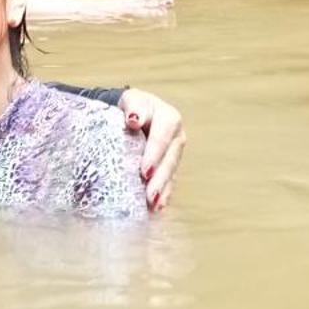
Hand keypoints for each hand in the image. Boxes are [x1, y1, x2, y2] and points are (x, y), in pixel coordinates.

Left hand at [117, 87, 183, 210]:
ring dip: (163, 190)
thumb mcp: (132, 100)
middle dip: (160, 179)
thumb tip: (133, 120)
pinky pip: (169, 182)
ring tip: (153, 206)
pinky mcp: (170, 166)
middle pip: (169, 159)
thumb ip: (133, 106)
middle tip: (150, 195)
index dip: (155, 155)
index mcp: (169, 118)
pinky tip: (157, 208)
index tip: (144, 172)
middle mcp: (177, 137)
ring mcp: (175, 153)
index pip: (162, 137)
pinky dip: (164, 195)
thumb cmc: (133, 106)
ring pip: (171, 173)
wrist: (137, 112)